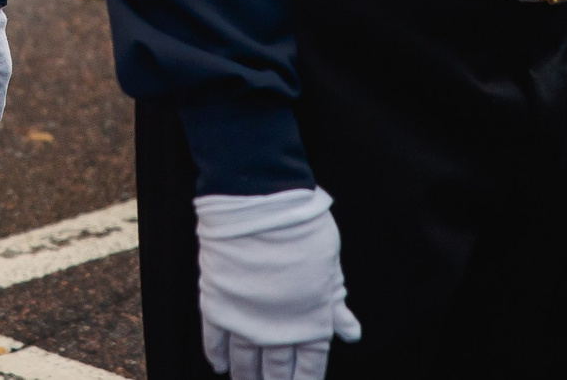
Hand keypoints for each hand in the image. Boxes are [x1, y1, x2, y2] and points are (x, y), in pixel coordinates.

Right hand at [194, 187, 360, 376]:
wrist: (261, 204)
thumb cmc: (303, 230)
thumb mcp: (329, 268)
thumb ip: (335, 304)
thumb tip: (351, 333)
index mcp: (311, 321)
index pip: (310, 366)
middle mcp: (278, 328)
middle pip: (276, 368)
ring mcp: (245, 317)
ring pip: (245, 359)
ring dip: (246, 375)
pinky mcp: (218, 303)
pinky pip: (215, 338)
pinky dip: (217, 354)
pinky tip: (219, 365)